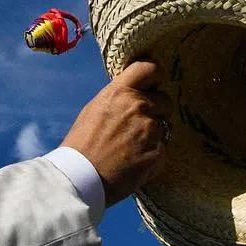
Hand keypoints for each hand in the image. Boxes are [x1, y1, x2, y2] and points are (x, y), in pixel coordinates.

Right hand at [61, 60, 172, 206]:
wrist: (80, 177)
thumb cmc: (82, 144)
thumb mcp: (94, 109)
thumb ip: (119, 98)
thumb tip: (135, 93)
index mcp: (120, 92)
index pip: (150, 68)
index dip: (154, 77)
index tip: (152, 86)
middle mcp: (139, 106)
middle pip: (165, 101)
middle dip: (156, 112)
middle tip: (137, 128)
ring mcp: (151, 130)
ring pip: (165, 127)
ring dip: (154, 136)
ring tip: (132, 148)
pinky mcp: (158, 153)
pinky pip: (163, 150)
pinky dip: (153, 156)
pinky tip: (134, 162)